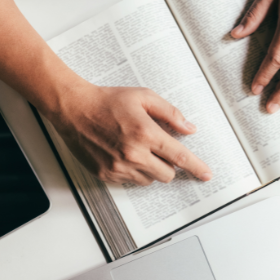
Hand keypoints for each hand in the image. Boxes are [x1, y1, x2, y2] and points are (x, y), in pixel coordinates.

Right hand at [45, 84, 212, 185]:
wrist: (73, 108)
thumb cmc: (107, 101)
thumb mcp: (144, 97)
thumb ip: (170, 114)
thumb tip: (189, 129)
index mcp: (145, 133)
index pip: (179, 157)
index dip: (196, 167)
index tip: (206, 175)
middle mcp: (133, 153)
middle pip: (167, 174)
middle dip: (169, 164)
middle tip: (158, 149)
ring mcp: (118, 166)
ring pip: (149, 180)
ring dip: (150, 169)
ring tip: (136, 149)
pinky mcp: (105, 174)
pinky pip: (130, 181)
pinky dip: (133, 172)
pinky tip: (123, 154)